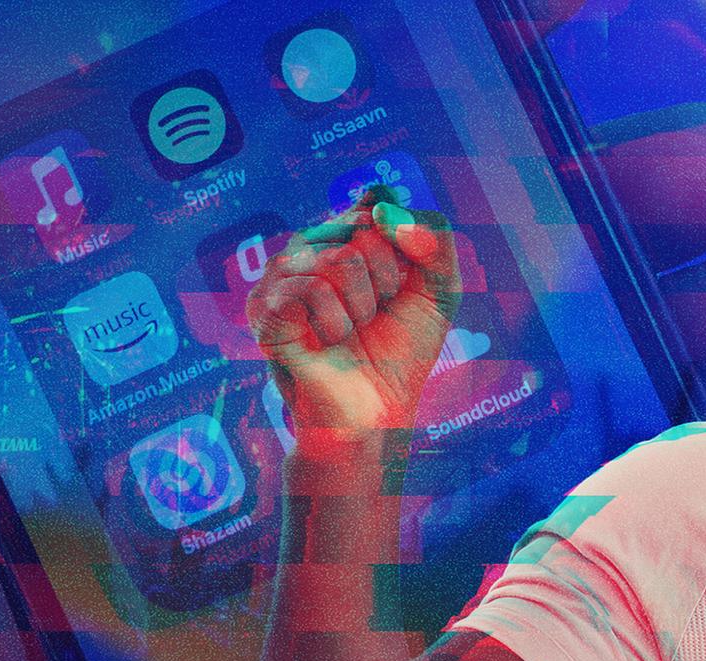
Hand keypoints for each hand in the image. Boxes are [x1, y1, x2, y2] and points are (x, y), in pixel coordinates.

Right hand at [246, 188, 458, 444]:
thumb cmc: (404, 352)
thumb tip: (383, 207)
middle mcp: (306, 247)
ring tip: (350, 332)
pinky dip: (338, 323)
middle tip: (373, 317)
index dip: (405, 250)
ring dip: (364, 307)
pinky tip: (329, 343)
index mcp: (342, 236)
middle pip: (365, 227)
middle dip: (388, 281)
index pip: (380, 203)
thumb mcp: (439, 291)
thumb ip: (433, 238)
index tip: (399, 288)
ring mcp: (280, 276)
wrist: (378, 413)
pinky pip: (313, 288)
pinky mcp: (265, 308)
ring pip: (342, 258)